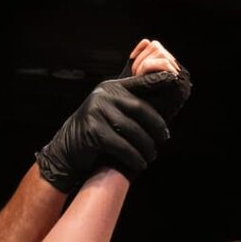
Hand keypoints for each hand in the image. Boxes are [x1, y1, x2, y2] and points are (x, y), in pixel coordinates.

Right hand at [36, 39, 191, 195]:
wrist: (67, 150)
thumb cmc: (95, 133)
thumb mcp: (109, 112)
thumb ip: (127, 105)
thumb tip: (158, 112)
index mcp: (110, 88)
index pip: (138, 82)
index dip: (156, 79)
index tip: (173, 78)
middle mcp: (103, 96)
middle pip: (140, 109)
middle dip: (156, 126)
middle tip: (164, 138)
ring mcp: (97, 113)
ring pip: (132, 130)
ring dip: (146, 146)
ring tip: (151, 155)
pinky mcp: (93, 132)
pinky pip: (121, 146)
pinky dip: (134, 157)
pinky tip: (140, 163)